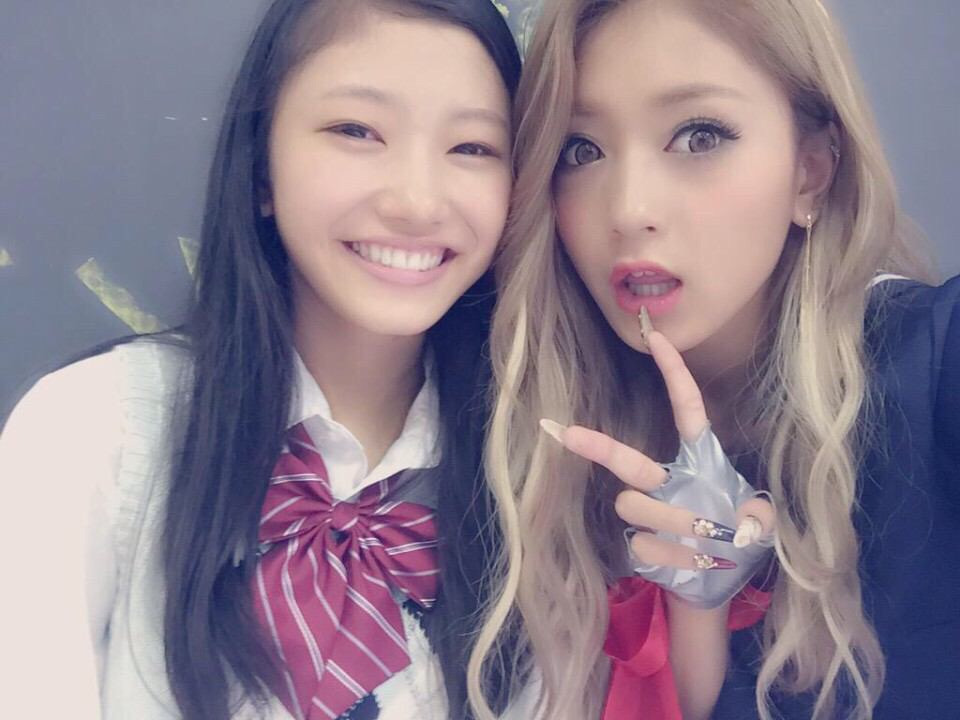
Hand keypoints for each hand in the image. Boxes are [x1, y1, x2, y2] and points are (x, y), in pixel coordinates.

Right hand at [541, 327, 774, 608]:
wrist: (720, 583)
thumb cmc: (741, 540)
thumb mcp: (765, 524)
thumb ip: (759, 516)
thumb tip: (738, 523)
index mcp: (701, 460)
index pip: (687, 411)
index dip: (674, 375)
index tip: (658, 338)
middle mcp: (667, 480)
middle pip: (627, 459)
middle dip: (597, 444)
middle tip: (566, 433)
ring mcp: (647, 512)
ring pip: (633, 505)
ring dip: (669, 521)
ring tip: (704, 541)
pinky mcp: (638, 544)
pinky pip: (641, 542)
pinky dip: (672, 555)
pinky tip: (695, 563)